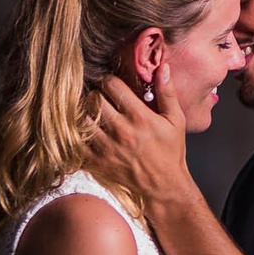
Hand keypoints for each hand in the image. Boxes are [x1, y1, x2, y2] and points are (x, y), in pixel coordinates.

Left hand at [90, 75, 192, 212]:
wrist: (163, 186)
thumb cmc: (171, 152)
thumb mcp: (176, 120)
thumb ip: (168, 93)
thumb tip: (162, 67)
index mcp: (140, 116)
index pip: (112, 85)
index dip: (109, 80)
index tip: (112, 84)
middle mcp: (121, 130)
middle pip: (94, 99)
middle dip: (97, 95)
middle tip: (101, 97)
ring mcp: (106, 146)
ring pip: (82, 118)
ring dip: (86, 113)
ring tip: (93, 113)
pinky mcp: (97, 161)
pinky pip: (77, 141)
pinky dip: (78, 134)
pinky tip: (87, 131)